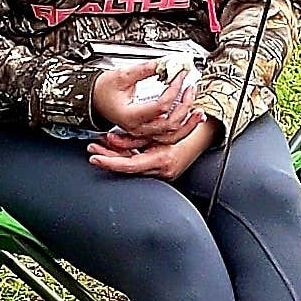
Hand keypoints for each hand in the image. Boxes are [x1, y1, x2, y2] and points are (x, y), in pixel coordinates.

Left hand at [88, 106, 219, 179]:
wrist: (208, 135)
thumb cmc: (189, 127)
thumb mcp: (161, 129)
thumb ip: (137, 136)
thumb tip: (112, 139)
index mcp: (163, 159)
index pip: (130, 166)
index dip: (111, 163)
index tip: (96, 158)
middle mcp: (162, 170)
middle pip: (129, 168)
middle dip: (109, 159)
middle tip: (92, 151)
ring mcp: (163, 173)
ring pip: (133, 167)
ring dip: (116, 156)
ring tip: (99, 147)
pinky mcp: (163, 171)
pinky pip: (141, 165)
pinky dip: (128, 157)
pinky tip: (116, 150)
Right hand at [89, 60, 194, 133]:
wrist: (94, 99)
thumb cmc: (104, 89)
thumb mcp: (123, 75)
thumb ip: (146, 68)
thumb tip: (166, 62)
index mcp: (130, 116)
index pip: (161, 105)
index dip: (174, 88)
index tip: (180, 74)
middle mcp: (137, 127)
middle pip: (170, 123)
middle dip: (185, 104)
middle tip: (191, 86)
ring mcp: (143, 132)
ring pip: (171, 134)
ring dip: (187, 120)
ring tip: (197, 105)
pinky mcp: (147, 131)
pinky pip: (168, 134)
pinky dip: (182, 126)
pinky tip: (190, 115)